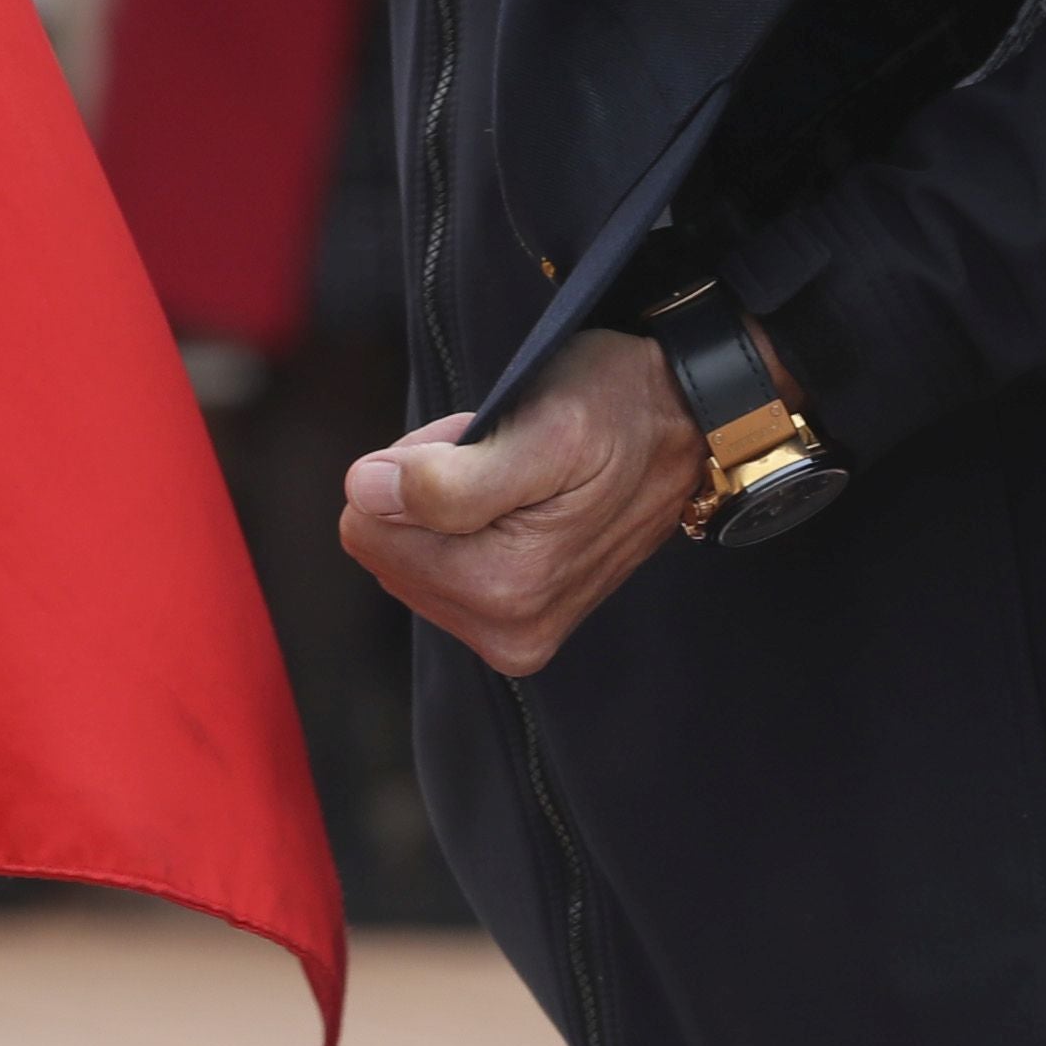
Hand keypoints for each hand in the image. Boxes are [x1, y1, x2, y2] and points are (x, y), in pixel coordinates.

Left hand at [339, 323, 706, 675]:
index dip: (411, 469)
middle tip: (502, 457)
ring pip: (408, 550)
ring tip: (520, 474)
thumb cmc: (615, 413)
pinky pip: (439, 562)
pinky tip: (520, 497)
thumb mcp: (542, 429)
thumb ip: (449, 478)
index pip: (365, 528)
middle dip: (427, 487)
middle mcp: (507, 632)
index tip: (478, 449)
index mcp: (503, 592)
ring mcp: (512, 632)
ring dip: (447, 499)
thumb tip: (363, 494)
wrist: (682, 424)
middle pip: (384, 544)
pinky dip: (465, 517)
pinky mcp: (514, 621)